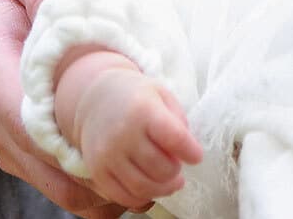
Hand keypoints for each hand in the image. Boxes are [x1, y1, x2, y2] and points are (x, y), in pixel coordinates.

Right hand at [0, 0, 129, 217]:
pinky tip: (124, 193)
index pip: (15, 108)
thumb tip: (85, 34)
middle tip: (141, 186)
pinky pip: (46, 171)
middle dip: (81, 174)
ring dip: (86, 187)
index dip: (58, 138)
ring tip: (142, 193)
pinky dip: (83, 186)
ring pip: (38, 171)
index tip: (109, 154)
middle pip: (28, 151)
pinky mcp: (16, 134)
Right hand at [57, 49, 202, 208]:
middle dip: (176, 171)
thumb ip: (178, 122)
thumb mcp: (161, 95)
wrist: (96, 100)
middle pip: (162, 169)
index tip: (196, 156)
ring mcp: (107, 154)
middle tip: (177, 165)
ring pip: (144, 188)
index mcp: (142, 109)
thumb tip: (187, 153)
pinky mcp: (97, 171)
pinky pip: (125, 197)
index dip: (192, 152)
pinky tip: (149, 186)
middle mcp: (123, 133)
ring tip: (169, 180)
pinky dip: (143, 197)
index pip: (175, 139)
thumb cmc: (135, 98)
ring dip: (163, 188)